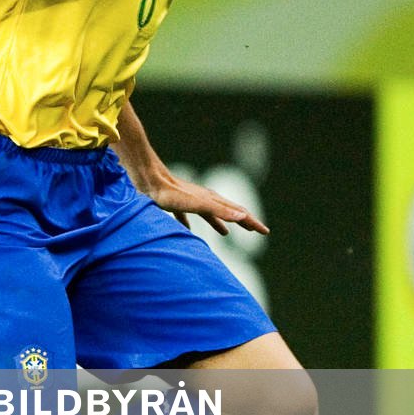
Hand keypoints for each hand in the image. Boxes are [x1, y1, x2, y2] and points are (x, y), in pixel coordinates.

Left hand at [145, 174, 269, 236]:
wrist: (147, 181)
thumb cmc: (170, 194)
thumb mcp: (198, 205)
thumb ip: (219, 211)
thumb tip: (243, 216)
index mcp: (212, 200)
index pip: (238, 212)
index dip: (252, 222)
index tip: (265, 232)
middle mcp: (203, 198)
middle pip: (227, 211)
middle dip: (241, 221)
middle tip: (254, 231)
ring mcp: (188, 200)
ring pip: (208, 214)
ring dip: (219, 222)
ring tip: (225, 233)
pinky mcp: (173, 203)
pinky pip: (186, 216)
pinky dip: (190, 223)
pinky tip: (187, 230)